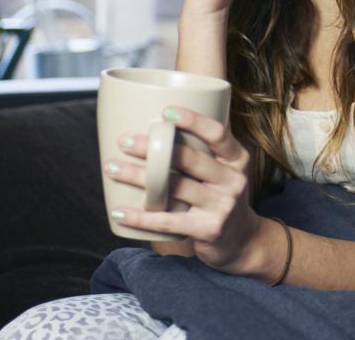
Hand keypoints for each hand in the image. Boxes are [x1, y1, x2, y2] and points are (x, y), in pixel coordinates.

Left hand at [104, 106, 264, 274]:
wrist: (243, 240)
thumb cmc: (221, 196)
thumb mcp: (224, 170)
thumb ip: (203, 151)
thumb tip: (159, 125)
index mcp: (237, 159)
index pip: (217, 133)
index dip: (193, 120)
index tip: (165, 112)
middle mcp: (233, 180)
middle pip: (189, 158)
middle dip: (152, 148)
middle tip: (124, 141)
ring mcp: (222, 206)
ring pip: (173, 187)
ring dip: (137, 177)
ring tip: (111, 168)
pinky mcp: (208, 229)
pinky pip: (167, 221)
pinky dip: (140, 217)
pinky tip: (119, 212)